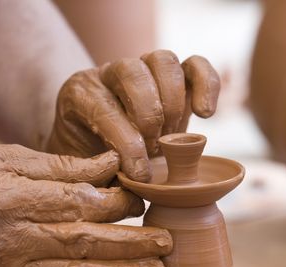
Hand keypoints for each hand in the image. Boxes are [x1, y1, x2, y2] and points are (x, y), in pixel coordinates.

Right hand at [0, 145, 171, 266]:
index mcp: (10, 196)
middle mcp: (12, 238)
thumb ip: (57, 164)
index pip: (77, 201)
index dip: (116, 201)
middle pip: (85, 242)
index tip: (144, 198)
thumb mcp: (5, 156)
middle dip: (132, 244)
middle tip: (167, 242)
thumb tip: (108, 165)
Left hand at [47, 50, 219, 181]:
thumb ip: (104, 176)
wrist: (103, 145)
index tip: (140, 176)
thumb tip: (137, 186)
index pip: (104, 110)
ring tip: (173, 137)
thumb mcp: (87, 170)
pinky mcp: (174, 74)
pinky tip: (205, 114)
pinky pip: (195, 64)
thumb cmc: (93, 161)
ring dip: (173, 103)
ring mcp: (142, 67)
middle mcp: (108, 73)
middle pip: (132, 72)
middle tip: (155, 150)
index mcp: (79, 94)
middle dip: (149, 118)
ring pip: (162, 61)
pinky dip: (206, 84)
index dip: (127, 146)